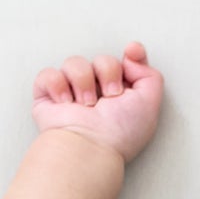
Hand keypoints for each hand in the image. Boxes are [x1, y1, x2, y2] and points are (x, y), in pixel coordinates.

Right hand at [31, 42, 163, 164]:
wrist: (90, 145)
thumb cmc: (119, 132)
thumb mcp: (149, 103)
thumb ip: (151, 75)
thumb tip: (131, 55)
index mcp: (122, 94)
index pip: (126, 62)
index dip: (131, 54)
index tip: (131, 53)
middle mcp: (98, 92)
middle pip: (102, 59)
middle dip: (107, 73)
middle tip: (109, 97)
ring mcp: (72, 93)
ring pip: (74, 62)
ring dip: (83, 81)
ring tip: (86, 104)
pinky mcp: (48, 97)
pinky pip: (48, 74)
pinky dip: (57, 86)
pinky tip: (65, 103)